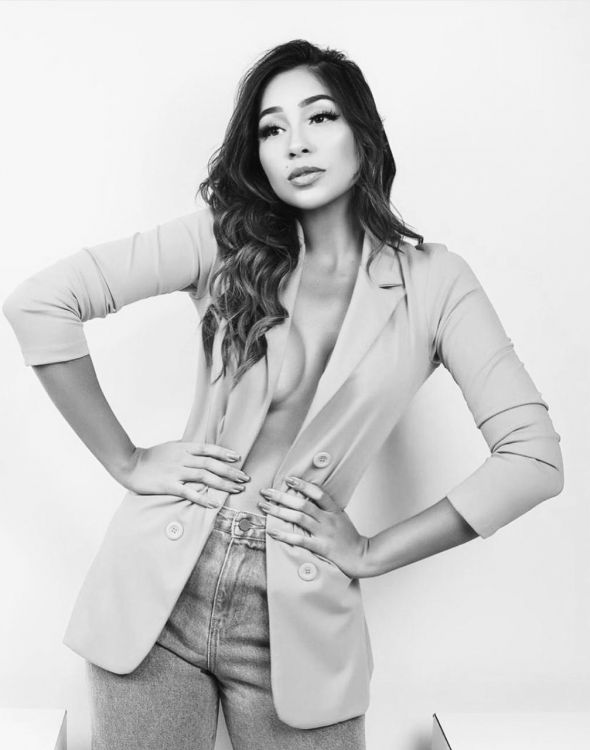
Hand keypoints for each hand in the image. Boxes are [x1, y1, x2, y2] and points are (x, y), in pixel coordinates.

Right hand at [119, 441, 249, 507]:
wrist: (129, 464)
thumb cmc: (150, 457)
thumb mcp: (170, 447)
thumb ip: (185, 449)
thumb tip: (200, 450)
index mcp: (183, 448)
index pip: (208, 449)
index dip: (224, 453)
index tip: (237, 458)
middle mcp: (182, 458)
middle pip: (211, 464)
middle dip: (230, 471)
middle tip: (244, 478)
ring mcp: (176, 471)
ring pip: (204, 477)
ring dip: (223, 483)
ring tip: (237, 488)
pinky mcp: (168, 485)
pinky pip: (189, 492)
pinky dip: (202, 497)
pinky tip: (214, 503)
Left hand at [258, 476, 370, 579]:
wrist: (361, 557)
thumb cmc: (349, 537)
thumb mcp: (341, 517)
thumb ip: (327, 508)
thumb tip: (309, 496)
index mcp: (334, 511)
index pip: (318, 493)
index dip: (303, 485)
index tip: (288, 479)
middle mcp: (328, 520)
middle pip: (303, 504)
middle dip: (282, 496)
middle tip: (266, 492)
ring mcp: (324, 533)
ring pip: (299, 518)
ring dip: (279, 511)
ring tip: (264, 507)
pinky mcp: (321, 547)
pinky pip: (300, 539)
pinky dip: (285, 535)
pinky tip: (272, 531)